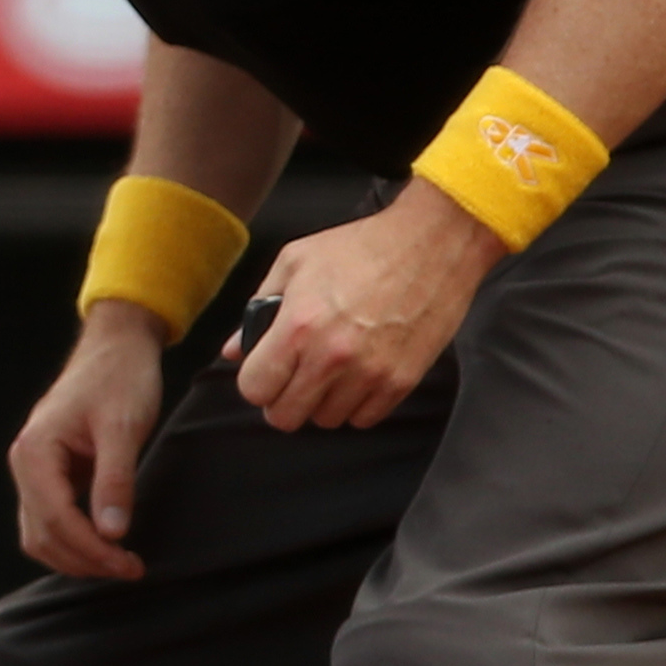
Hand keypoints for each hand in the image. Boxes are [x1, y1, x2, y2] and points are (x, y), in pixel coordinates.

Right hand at [6, 306, 169, 582]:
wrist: (116, 350)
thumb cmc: (119, 381)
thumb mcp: (122, 429)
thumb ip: (114, 481)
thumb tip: (112, 533)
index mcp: (34, 452)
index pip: (55, 519)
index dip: (91, 550)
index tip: (129, 565)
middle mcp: (25, 464)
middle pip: (41, 534)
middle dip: (84, 559)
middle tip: (131, 568)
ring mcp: (35, 471)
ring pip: (41, 534)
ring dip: (76, 556)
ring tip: (120, 562)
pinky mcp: (51, 475)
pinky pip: (52, 520)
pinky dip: (75, 541)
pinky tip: (107, 544)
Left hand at [224, 180, 498, 431]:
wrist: (432, 244)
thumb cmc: (360, 247)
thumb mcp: (295, 262)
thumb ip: (258, 308)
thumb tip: (233, 350)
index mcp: (297, 327)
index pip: (255, 389)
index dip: (255, 382)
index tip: (264, 371)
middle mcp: (331, 357)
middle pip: (286, 417)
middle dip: (281, 399)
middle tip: (292, 378)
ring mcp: (369, 373)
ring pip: (326, 420)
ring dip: (321, 401)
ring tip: (328, 372)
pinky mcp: (402, 381)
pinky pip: (365, 419)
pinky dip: (356, 405)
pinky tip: (356, 377)